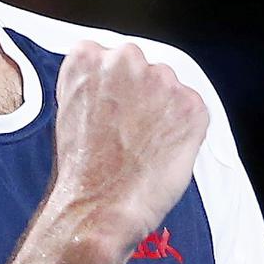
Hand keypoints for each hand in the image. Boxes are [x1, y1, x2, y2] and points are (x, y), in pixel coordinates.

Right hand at [48, 40, 209, 263]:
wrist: (99, 206)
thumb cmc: (81, 171)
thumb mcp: (70, 113)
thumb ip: (94, 89)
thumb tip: (116, 90)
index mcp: (87, 57)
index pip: (107, 58)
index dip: (111, 90)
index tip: (108, 113)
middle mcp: (125, 58)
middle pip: (141, 68)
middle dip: (139, 95)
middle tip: (128, 133)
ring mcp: (161, 80)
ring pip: (168, 88)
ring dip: (162, 111)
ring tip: (143, 148)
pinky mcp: (191, 106)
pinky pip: (193, 111)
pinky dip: (183, 131)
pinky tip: (162, 153)